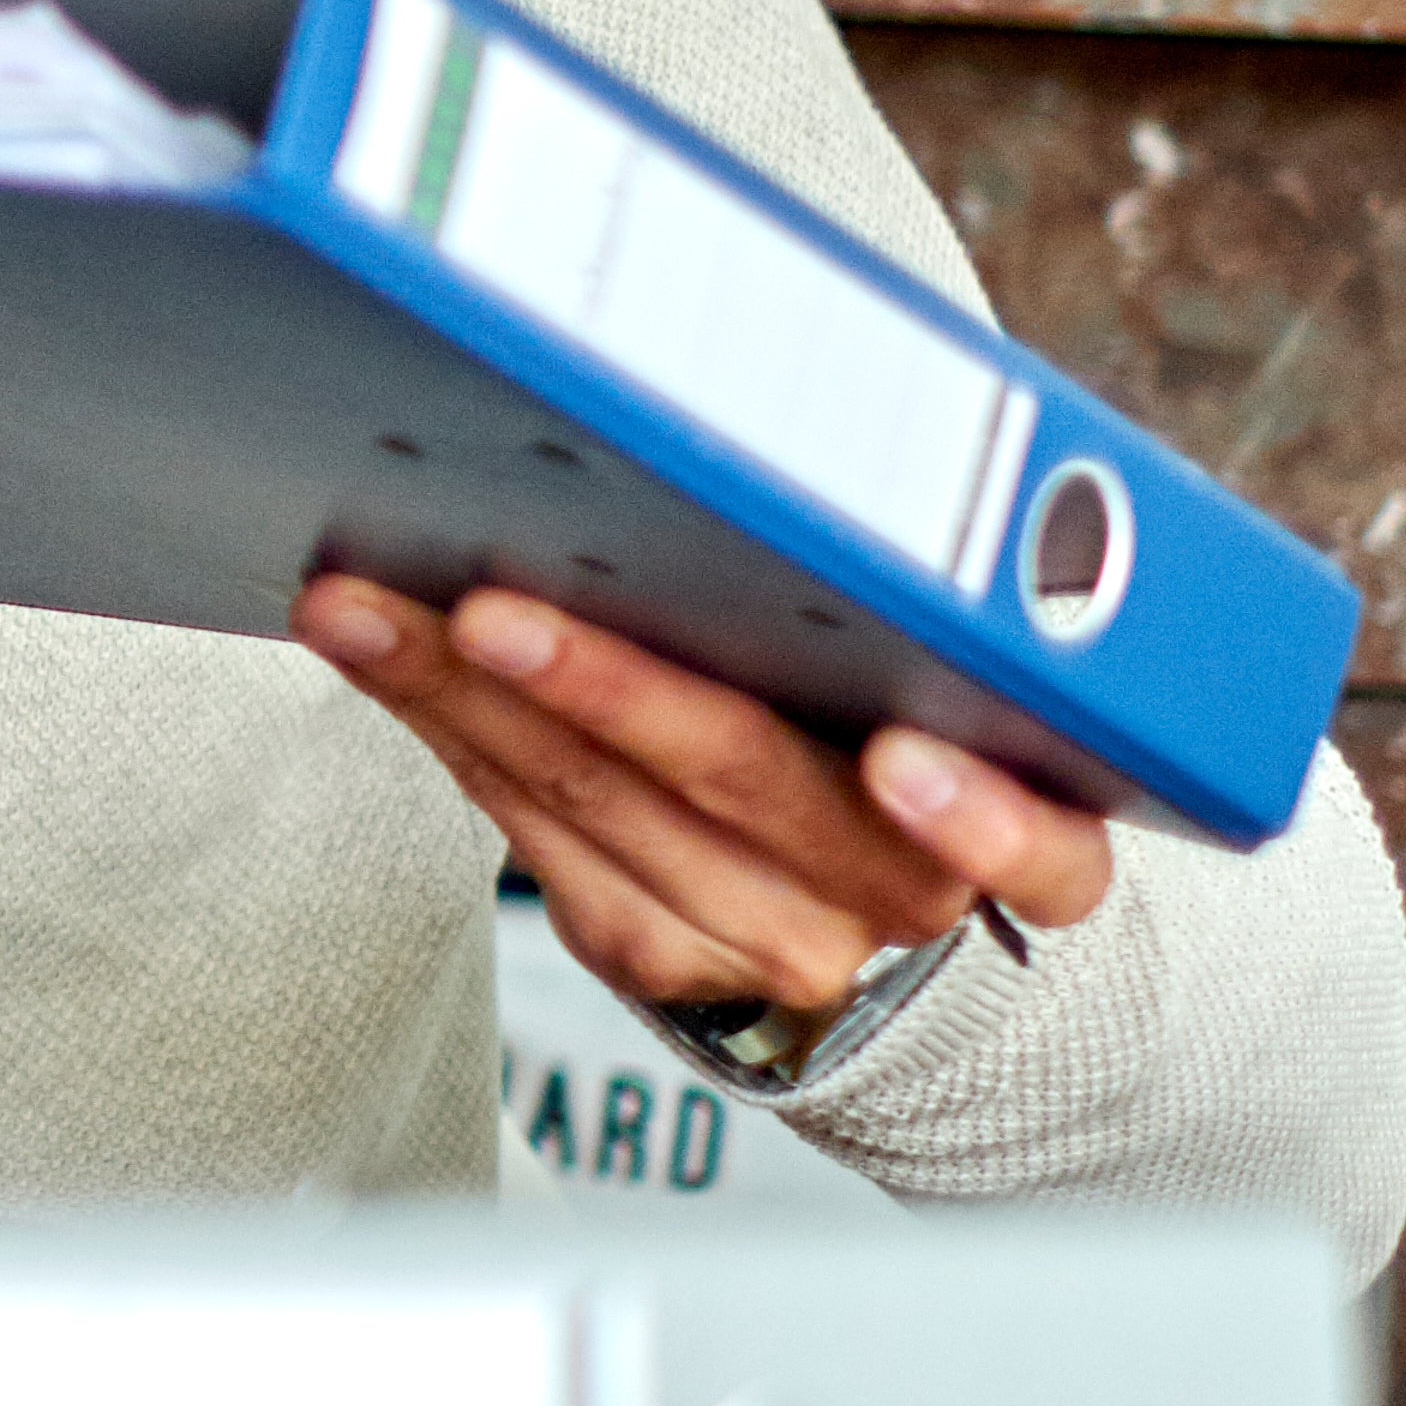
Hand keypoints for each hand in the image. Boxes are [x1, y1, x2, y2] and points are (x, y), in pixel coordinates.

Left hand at [301, 573, 1110, 1028]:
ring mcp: (765, 941)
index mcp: (1029, 834)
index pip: (1038, 846)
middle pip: (744, 784)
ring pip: (600, 807)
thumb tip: (759, 453)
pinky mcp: (655, 952)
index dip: (976, 815)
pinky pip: (535, 836)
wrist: (876, 933)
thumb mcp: (967, 694)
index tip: (903, 762)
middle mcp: (898, 898)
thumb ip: (918, 613)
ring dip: (464, 694)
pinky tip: (384, 656)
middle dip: (603, 687)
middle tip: (490, 610)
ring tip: (366, 609)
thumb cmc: (914, 747)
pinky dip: (449, 729)